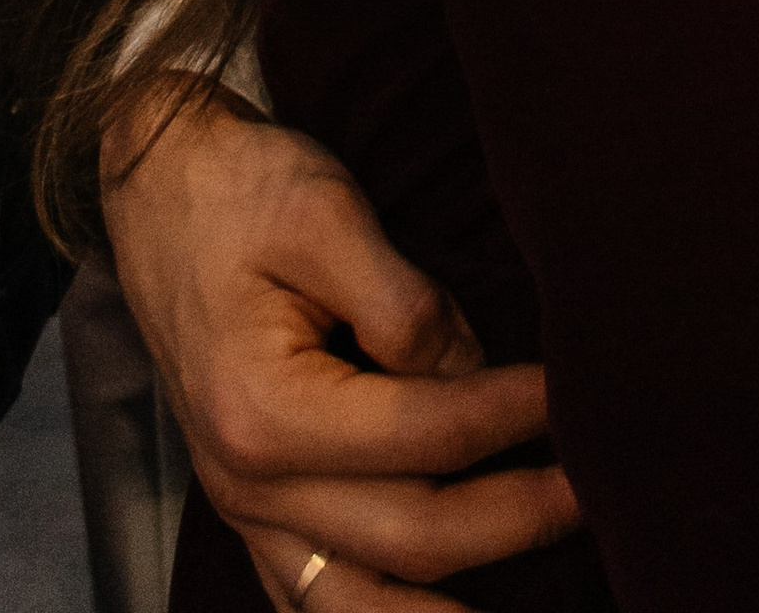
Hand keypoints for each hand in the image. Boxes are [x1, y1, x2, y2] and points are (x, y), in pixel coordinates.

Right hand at [102, 85, 577, 603]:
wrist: (159, 188)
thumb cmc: (243, 189)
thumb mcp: (325, 213)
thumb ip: (402, 302)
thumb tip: (472, 371)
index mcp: (265, 412)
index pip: (424, 434)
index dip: (512, 416)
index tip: (579, 396)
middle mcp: (247, 484)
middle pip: (410, 534)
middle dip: (516, 519)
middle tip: (599, 494)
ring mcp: (245, 509)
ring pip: (357, 604)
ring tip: (538, 602)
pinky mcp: (253, 508)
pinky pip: (313, 600)